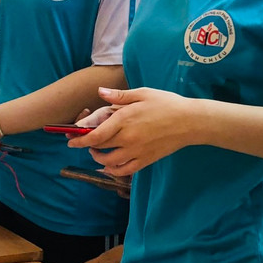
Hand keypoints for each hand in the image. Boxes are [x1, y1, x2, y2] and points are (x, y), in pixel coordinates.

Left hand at [67, 87, 197, 175]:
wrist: (190, 121)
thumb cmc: (167, 104)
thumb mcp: (143, 93)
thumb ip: (119, 95)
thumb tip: (100, 92)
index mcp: (125, 119)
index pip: (96, 135)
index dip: (80, 140)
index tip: (71, 140)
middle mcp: (128, 138)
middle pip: (99, 148)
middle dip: (87, 147)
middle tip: (83, 143)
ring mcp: (137, 151)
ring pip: (109, 162)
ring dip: (98, 159)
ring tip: (96, 152)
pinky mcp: (146, 160)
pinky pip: (124, 170)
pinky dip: (113, 170)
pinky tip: (109, 166)